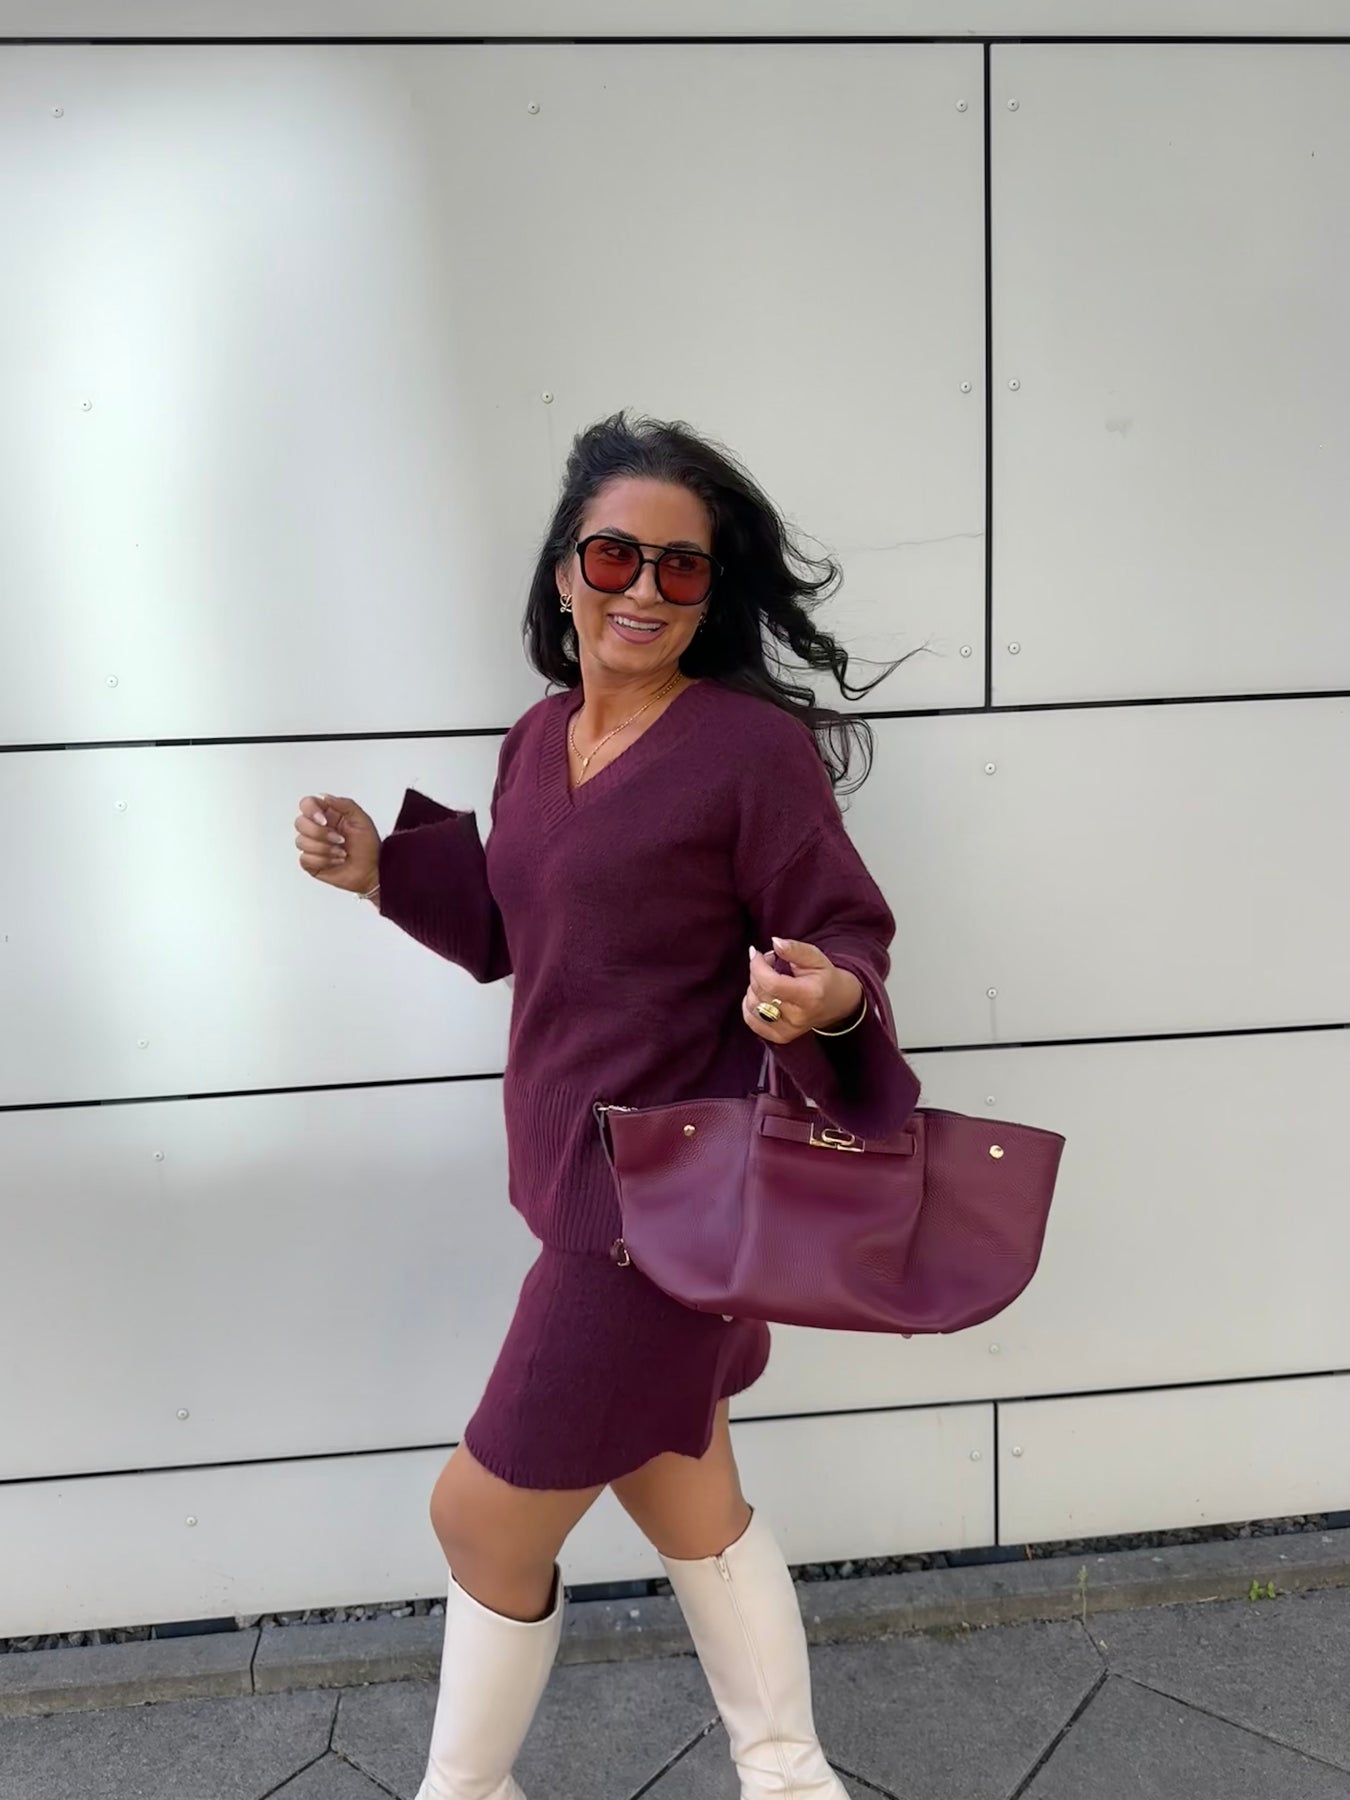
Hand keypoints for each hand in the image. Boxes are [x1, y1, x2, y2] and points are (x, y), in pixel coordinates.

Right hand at [294, 793, 380, 894]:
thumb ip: (344, 804)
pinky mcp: (310, 862)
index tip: (324, 821)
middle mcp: (317, 828)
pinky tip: (336, 861)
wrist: (371, 870)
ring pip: (301, 842)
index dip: (311, 811)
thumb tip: (324, 797)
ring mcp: (312, 846)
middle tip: (340, 840)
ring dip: (325, 849)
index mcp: (328, 815)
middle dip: (320, 833)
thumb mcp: (362, 820)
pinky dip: (323, 861)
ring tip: (342, 852)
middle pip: (300, 823)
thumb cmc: (368, 847)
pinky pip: (304, 859)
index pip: (306, 804)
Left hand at [743, 938, 863, 1043]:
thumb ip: (794, 949)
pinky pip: (751, 1021)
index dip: (757, 966)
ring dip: (753, 987)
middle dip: (757, 972)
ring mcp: (789, 1030)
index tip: (758, 954)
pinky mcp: (781, 1037)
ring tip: (767, 977)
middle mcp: (798, 1017)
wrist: (837, 1003)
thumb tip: (774, 942)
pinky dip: (749, 1005)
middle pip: (760, 993)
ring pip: (753, 1006)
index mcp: (809, 995)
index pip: (771, 984)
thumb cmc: (824, 977)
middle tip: (769, 962)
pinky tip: (760, 994)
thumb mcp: (815, 957)